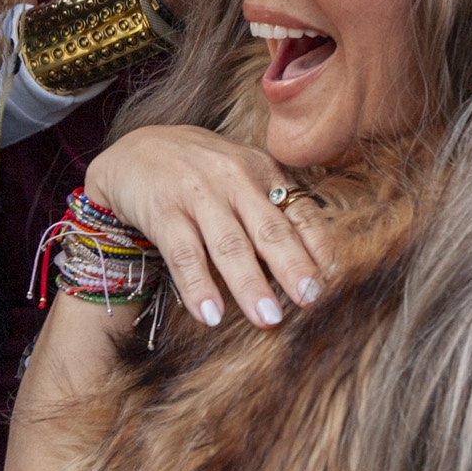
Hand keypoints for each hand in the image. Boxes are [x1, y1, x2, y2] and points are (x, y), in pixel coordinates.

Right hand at [85, 124, 332, 327]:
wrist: (137, 151)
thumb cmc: (203, 174)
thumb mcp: (243, 180)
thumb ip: (273, 214)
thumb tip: (313, 268)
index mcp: (263, 172)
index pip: (299, 213)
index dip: (319, 248)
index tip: (334, 282)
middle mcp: (235, 179)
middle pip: (269, 229)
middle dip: (293, 266)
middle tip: (312, 300)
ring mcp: (198, 193)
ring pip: (229, 244)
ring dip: (250, 284)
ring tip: (268, 319)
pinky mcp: (163, 210)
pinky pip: (183, 253)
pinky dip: (197, 285)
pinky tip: (209, 314)